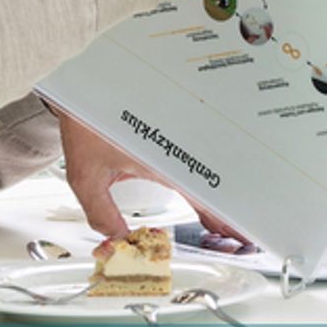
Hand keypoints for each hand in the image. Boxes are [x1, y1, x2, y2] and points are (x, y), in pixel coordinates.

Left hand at [57, 113, 244, 241]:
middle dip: (228, 214)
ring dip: (218, 203)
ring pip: (205, 179)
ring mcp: (173, 147)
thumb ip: (102, 212)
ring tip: (228, 227)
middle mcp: (173, 154)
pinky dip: (204, 191)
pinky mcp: (169, 143)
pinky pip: (193, 171)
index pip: (200, 196)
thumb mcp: (87, 175)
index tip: (237, 233)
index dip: (220, 217)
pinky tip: (207, 206)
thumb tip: (119, 238)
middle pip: (211, 188)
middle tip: (240, 238)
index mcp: (160, 161)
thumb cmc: (88, 121)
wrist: (86, 89)